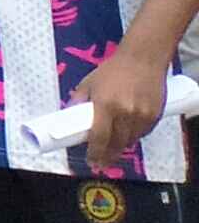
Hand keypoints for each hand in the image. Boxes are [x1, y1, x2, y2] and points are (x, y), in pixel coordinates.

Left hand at [75, 39, 177, 168]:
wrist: (142, 60)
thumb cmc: (112, 70)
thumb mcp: (89, 82)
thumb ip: (79, 100)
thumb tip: (68, 116)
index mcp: (105, 104)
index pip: (99, 136)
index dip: (95, 152)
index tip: (91, 161)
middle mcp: (125, 113)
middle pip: (116, 144)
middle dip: (107, 155)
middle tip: (100, 162)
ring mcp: (142, 116)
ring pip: (129, 141)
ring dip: (119, 147)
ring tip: (110, 150)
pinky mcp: (154, 116)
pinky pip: (141, 134)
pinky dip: (132, 137)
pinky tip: (125, 136)